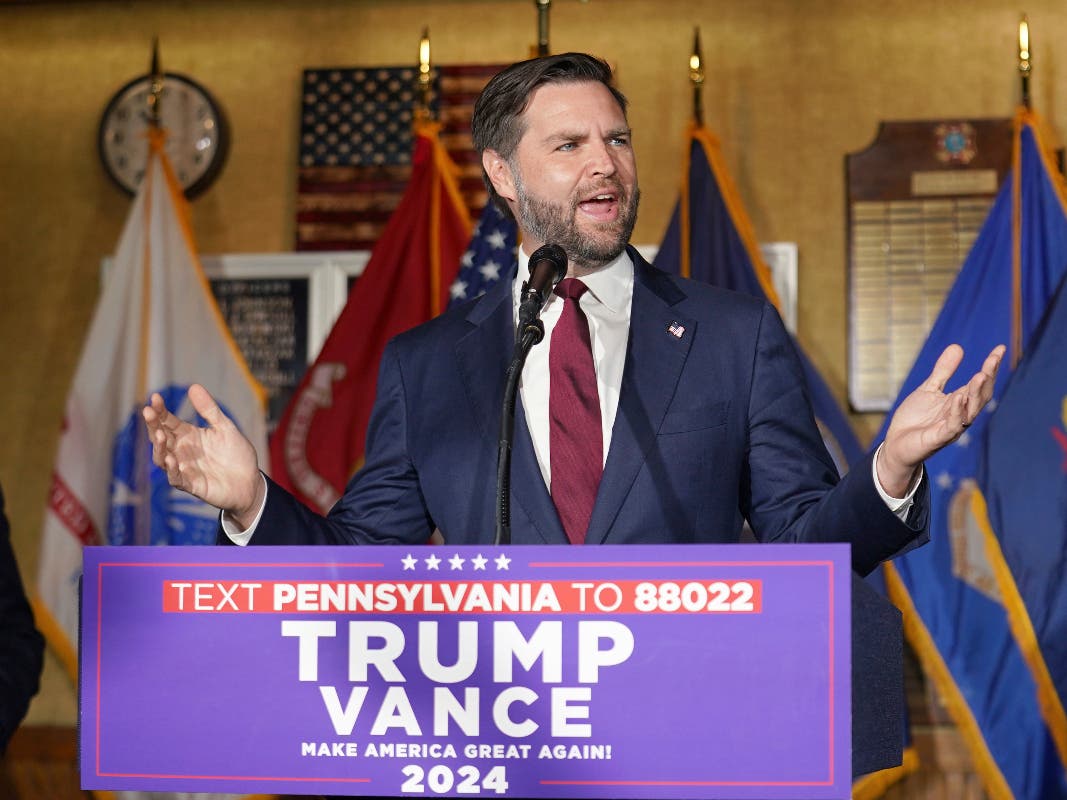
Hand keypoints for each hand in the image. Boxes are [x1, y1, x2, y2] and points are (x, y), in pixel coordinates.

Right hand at [142, 383, 263, 527]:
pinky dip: (172, 470)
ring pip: (162, 458)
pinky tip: (171, 460)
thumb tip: (193, 386)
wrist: (251, 482)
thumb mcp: (225, 428)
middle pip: (161, 437)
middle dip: (154, 425)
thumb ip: (209, 410)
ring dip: (159, 447)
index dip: (160, 410)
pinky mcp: (191, 485)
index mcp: (188, 435)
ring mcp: (184, 468)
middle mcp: (181, 451)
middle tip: (149, 412)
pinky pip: (176, 478)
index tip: (156, 397)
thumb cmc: (236, 454)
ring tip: (159, 435)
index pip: (168, 421)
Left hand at [878, 344, 1005, 495]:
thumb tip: (957, 346)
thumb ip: (943, 371)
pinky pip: (952, 425)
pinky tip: (958, 397)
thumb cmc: (915, 419)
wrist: (896, 445)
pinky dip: (956, 411)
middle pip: (980, 396)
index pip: (980, 383)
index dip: (991, 367)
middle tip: (993, 359)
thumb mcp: (928, 389)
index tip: (1000, 349)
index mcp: (960, 402)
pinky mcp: (938, 438)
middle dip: (988, 378)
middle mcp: (960, 415)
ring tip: (981, 375)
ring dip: (976, 394)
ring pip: (970, 411)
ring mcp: (951, 428)